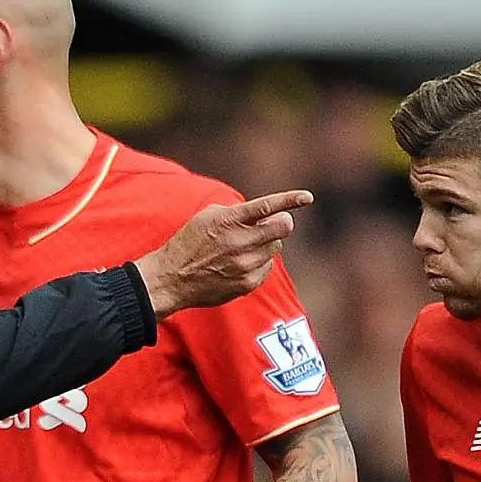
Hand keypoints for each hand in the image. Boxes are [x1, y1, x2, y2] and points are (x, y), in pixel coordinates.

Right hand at [138, 191, 310, 316]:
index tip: (308, 197)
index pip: (267, 206)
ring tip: (243, 247)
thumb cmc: (190, 243)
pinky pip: (267, 267)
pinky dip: (259, 262)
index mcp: (229, 220)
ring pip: (275, 247)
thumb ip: (239, 212)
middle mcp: (240, 242)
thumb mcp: (209, 216)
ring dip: (265, 244)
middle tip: (271, 224)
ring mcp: (245, 265)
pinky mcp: (247, 283)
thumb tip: (267, 215)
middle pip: (283, 228)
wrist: (172, 278)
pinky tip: (239, 264)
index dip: (290, 200)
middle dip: (281, 223)